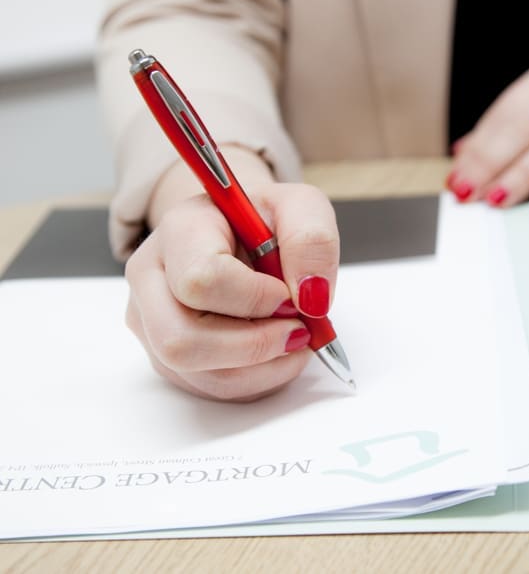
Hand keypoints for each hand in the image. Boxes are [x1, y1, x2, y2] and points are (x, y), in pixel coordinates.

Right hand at [124, 181, 338, 401]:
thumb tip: (311, 297)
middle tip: (299, 329)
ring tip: (295, 340)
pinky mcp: (165, 354)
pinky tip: (278, 351)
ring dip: (261, 368)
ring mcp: (151, 320)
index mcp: (180, 229)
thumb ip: (312, 239)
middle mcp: (151, 276)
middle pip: (181, 340)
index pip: (201, 279)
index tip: (290, 294)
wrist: (240, 231)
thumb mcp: (301, 206)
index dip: (255, 298)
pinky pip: (208, 386)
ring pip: (195, 373)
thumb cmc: (265, 219)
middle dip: (255, 345)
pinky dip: (256, 379)